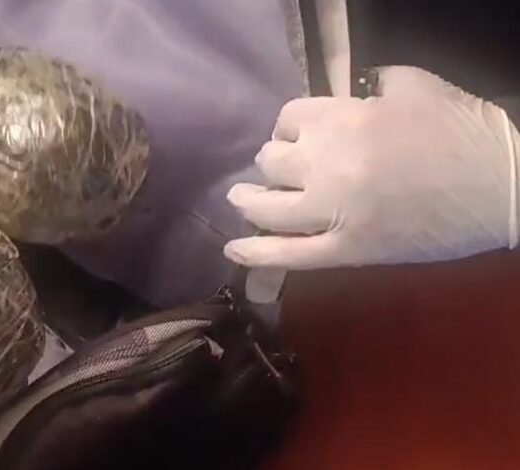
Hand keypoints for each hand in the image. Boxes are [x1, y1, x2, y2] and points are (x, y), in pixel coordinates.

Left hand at [225, 66, 518, 288]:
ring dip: (249, 201)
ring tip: (241, 198)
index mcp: (342, 120)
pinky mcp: (347, 251)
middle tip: (279, 168)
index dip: (289, 128)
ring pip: (268, 208)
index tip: (296, 136)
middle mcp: (327, 164)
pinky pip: (291, 256)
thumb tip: (343, 96)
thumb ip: (366, 86)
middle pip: (272, 161)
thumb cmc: (460, 129)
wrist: (501, 186)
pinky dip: (257, 254)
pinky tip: (232, 250)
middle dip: (273, 162)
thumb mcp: (411, 85)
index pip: (287, 120)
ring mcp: (334, 212)